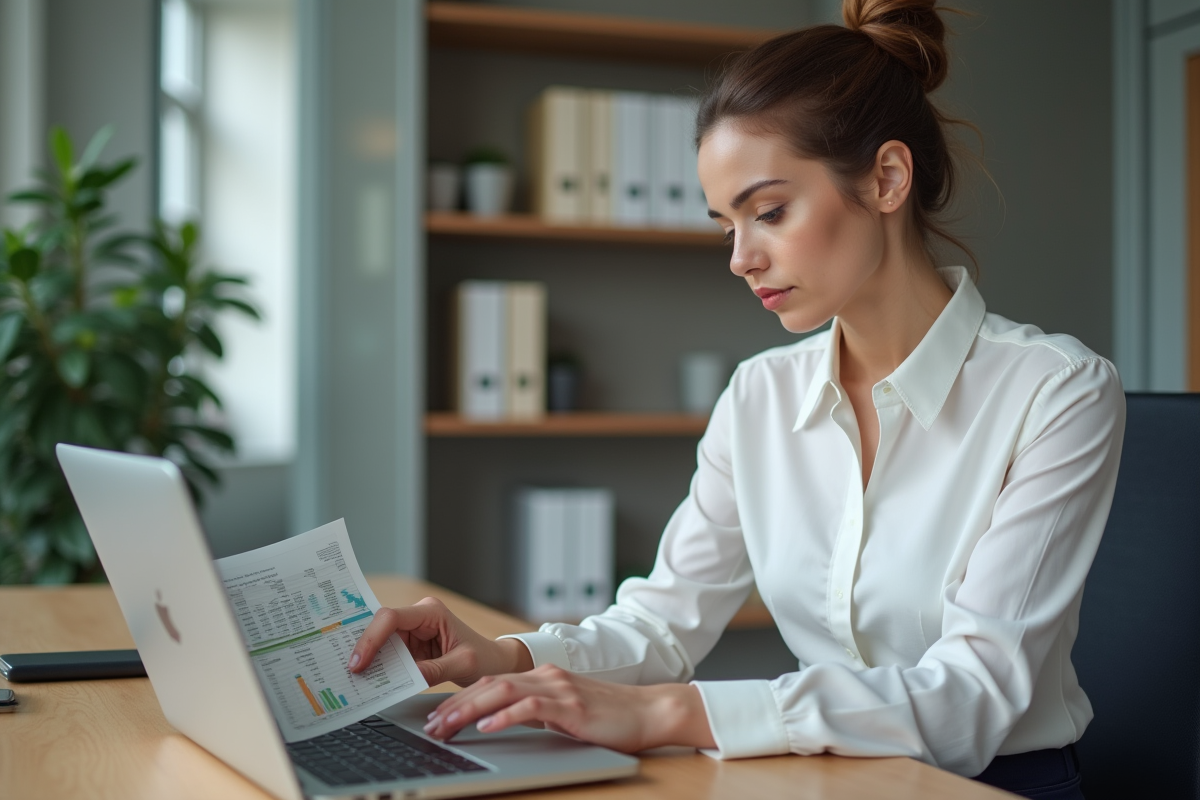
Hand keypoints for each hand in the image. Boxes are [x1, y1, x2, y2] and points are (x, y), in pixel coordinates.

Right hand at [349, 597, 532, 685]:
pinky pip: (388, 656)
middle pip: (380, 628)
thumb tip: (405, 678)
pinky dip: (378, 668)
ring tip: (353, 678)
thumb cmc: (483, 657)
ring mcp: (411, 632)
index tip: (359, 661)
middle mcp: (418, 617)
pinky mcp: (409, 648)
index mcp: (431, 611)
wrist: (493, 663)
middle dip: (364, 648)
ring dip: (369, 660)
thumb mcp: (462, 664)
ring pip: (380, 643)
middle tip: (348, 672)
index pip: (392, 617)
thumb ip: (434, 670)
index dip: (371, 637)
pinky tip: (367, 679)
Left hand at [422, 664, 716, 753]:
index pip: (490, 683)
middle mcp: (546, 677)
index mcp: (542, 677)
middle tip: (430, 725)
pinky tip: (486, 727)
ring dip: (469, 710)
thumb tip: (500, 723)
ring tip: (446, 726)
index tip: (436, 716)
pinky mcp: (571, 706)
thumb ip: (535, 713)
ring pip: (502, 692)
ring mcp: (559, 689)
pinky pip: (531, 708)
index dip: (459, 698)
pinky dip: (505, 716)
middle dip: (454, 705)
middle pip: (488, 684)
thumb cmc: (610, 718)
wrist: (649, 711)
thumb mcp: (564, 714)